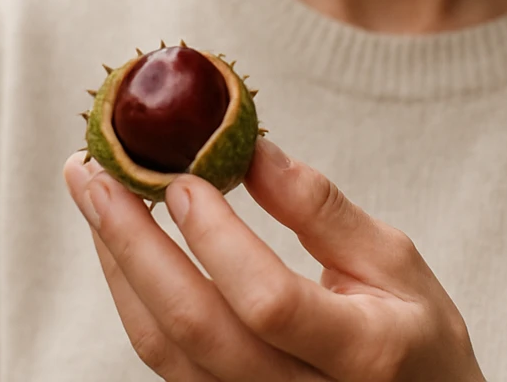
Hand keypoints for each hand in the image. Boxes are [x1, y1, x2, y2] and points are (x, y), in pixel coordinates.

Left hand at [63, 140, 484, 380]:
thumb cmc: (414, 336)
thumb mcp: (397, 263)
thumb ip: (323, 210)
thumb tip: (250, 146)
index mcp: (364, 354)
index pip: (269, 302)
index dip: (217, 240)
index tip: (181, 178)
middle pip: (195, 330)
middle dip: (132, 244)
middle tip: (92, 171)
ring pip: (164, 351)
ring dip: (117, 266)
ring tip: (92, 193)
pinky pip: (163, 361)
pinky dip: (131, 296)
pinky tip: (118, 243)